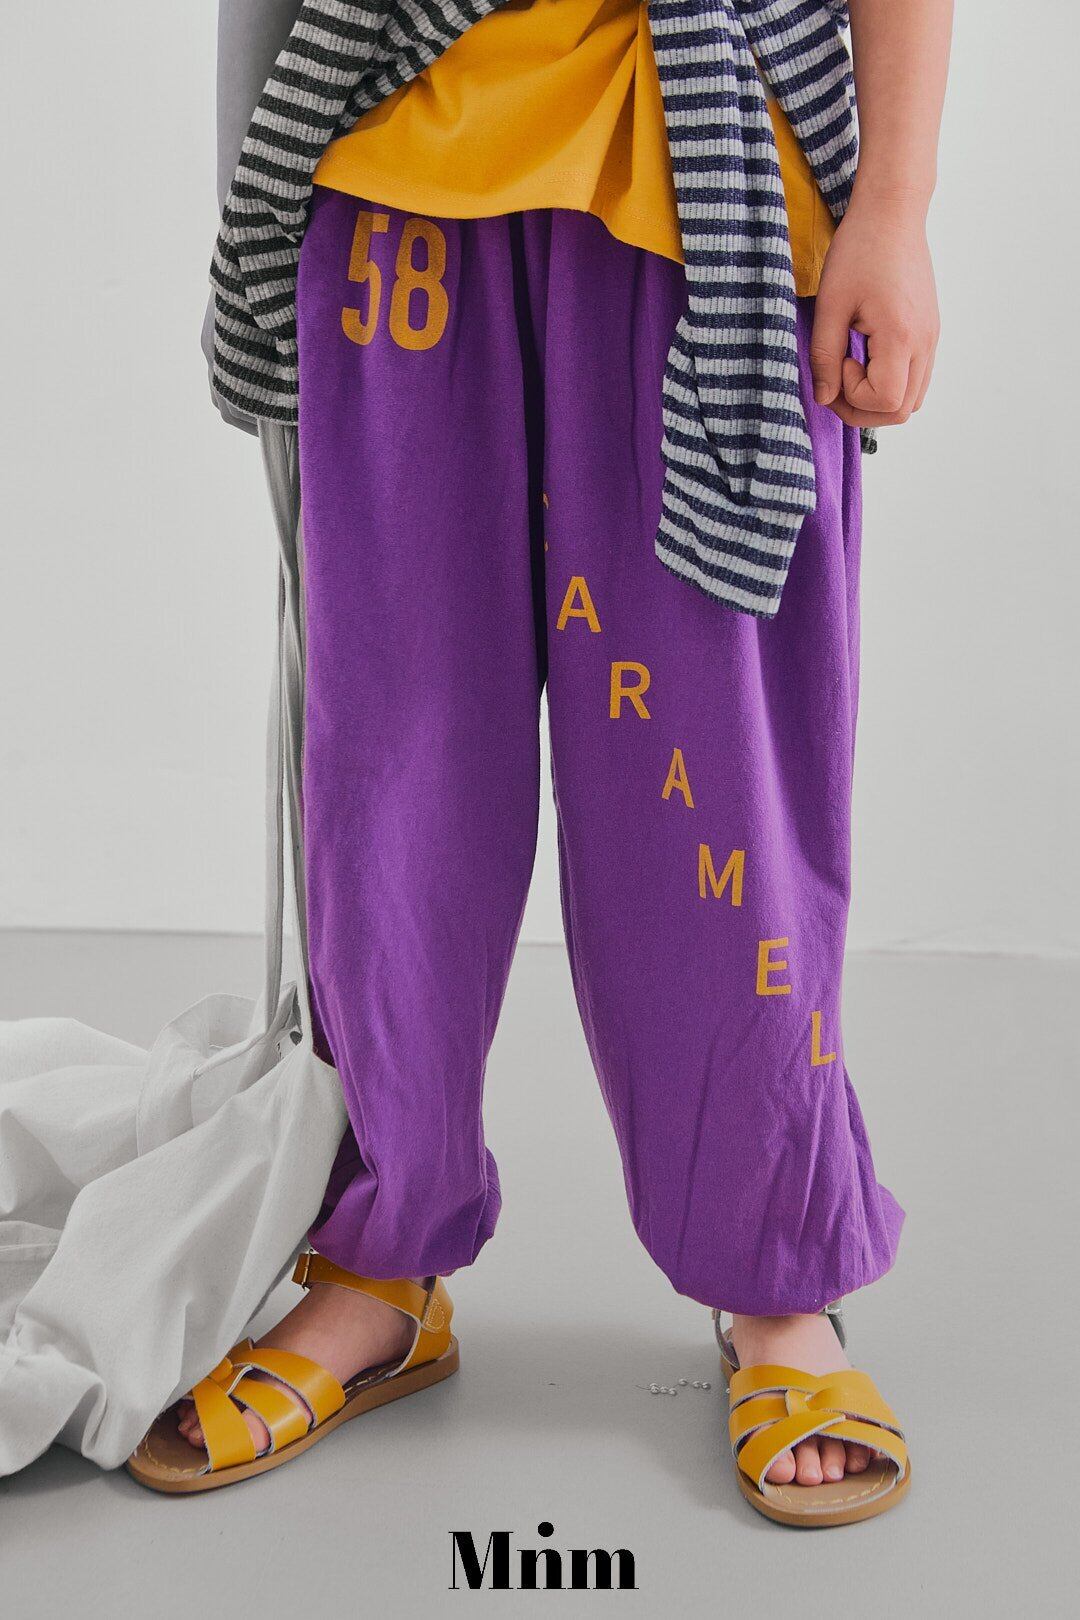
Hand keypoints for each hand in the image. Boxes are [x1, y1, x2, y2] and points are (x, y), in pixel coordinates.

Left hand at [809, 193, 939, 428]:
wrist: (892, 213)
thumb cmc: (860, 250)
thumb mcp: (830, 304)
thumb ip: (825, 356)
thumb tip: (824, 397)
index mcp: (902, 336)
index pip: (884, 402)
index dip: (853, 395)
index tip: (838, 361)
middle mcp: (925, 342)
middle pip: (902, 411)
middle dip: (863, 408)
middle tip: (837, 377)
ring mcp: (932, 338)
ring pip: (912, 399)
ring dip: (878, 398)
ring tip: (851, 367)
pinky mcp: (930, 332)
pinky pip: (916, 377)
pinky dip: (891, 382)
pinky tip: (867, 358)